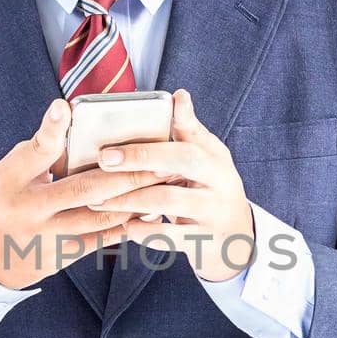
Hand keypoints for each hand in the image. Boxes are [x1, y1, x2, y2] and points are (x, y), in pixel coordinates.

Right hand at [0, 98, 165, 289]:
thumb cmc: (3, 199)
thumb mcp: (8, 170)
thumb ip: (40, 150)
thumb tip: (73, 120)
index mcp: (11, 180)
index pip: (33, 152)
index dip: (50, 130)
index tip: (64, 107)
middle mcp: (30, 209)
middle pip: (83, 189)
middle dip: (126, 173)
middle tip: (159, 157)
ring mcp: (48, 236)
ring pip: (100, 216)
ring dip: (136, 198)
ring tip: (164, 181)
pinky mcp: (64, 255)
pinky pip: (103, 239)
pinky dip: (128, 224)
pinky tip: (149, 210)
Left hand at [95, 88, 256, 282]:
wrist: (237, 236)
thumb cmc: (212, 189)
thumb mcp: (208, 159)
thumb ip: (189, 131)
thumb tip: (180, 95)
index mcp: (215, 158)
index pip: (190, 137)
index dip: (170, 124)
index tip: (144, 118)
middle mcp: (219, 182)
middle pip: (182, 161)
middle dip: (140, 157)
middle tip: (104, 159)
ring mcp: (213, 212)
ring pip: (169, 201)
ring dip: (130, 199)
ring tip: (99, 200)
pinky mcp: (204, 241)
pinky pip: (169, 236)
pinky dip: (144, 231)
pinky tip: (125, 226)